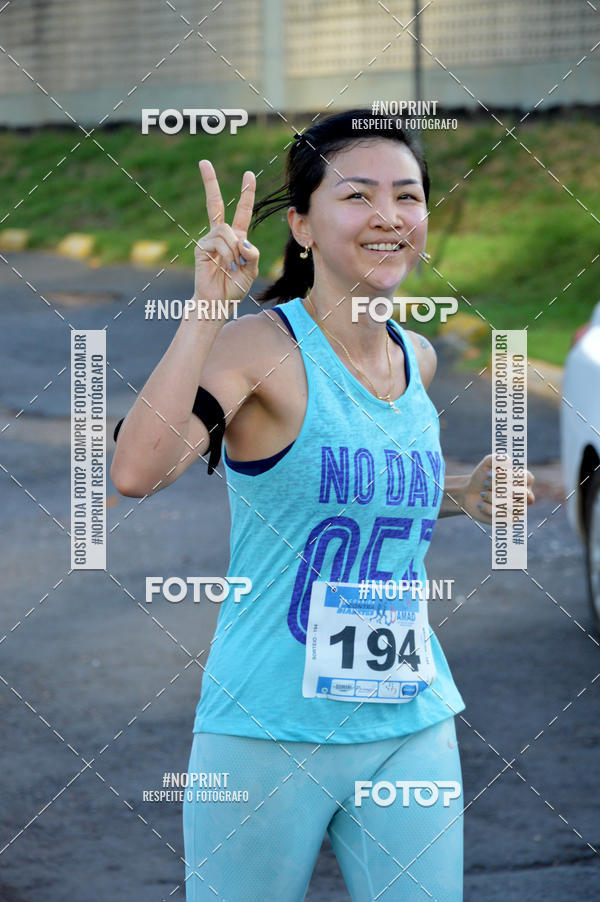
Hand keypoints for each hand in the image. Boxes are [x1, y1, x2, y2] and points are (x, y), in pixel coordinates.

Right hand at [193, 160, 259, 304]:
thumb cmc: (234, 288)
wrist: (218, 302)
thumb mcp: (251, 270)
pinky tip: (223, 265)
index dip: (246, 194)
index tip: (248, 174)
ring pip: (226, 230)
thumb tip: (243, 240)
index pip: (242, 211)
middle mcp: (221, 235)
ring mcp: (209, 240)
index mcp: (236, 238)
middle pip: (215, 204)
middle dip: (209, 183)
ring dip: (234, 249)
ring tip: (232, 265)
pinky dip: (226, 254)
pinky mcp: (201, 247)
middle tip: (203, 162)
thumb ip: (252, 254)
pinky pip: (219, 242)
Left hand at [460, 453, 534, 523]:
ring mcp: (518, 509)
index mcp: (524, 480)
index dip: (510, 476)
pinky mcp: (509, 520)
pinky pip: (504, 517)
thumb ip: (498, 458)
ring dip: (492, 497)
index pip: (528, 478)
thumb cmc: (482, 477)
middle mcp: (525, 495)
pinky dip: (488, 509)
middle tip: (485, 484)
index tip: (493, 473)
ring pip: (512, 505)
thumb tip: (509, 462)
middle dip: (498, 486)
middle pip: (519, 492)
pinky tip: (480, 504)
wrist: (468, 492)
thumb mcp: (488, 463)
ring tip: (482, 493)